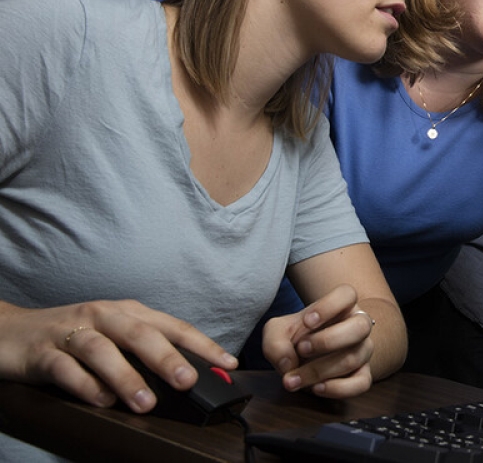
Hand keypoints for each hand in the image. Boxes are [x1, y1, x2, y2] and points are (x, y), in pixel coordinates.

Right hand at [0, 300, 235, 413]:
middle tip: (188, 382)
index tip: (227, 363)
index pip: (172, 325)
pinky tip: (101, 401)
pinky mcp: (42, 353)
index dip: (202, 344)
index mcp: (127, 312)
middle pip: (139, 334)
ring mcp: (71, 333)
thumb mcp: (114, 337)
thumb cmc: (72, 336)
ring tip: (146, 403)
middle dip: (167, 357)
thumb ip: (146, 352)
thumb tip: (191, 376)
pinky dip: (85, 385)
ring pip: (103, 350)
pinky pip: (66, 369)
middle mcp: (102, 317)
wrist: (9, 331)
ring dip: (127, 377)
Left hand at [260, 283, 374, 398]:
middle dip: (328, 340)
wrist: (311, 358)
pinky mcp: (363, 375)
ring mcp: (363, 351)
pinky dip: (337, 389)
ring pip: (353, 358)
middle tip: (301, 349)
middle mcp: (358, 326)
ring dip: (319, 371)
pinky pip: (361, 384)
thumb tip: (288, 363)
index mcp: (342, 306)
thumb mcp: (278, 332)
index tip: (306, 321)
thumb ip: (275, 341)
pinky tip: (316, 388)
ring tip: (292, 378)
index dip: (329, 306)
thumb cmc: (299, 338)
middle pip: (361, 326)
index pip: (347, 294)